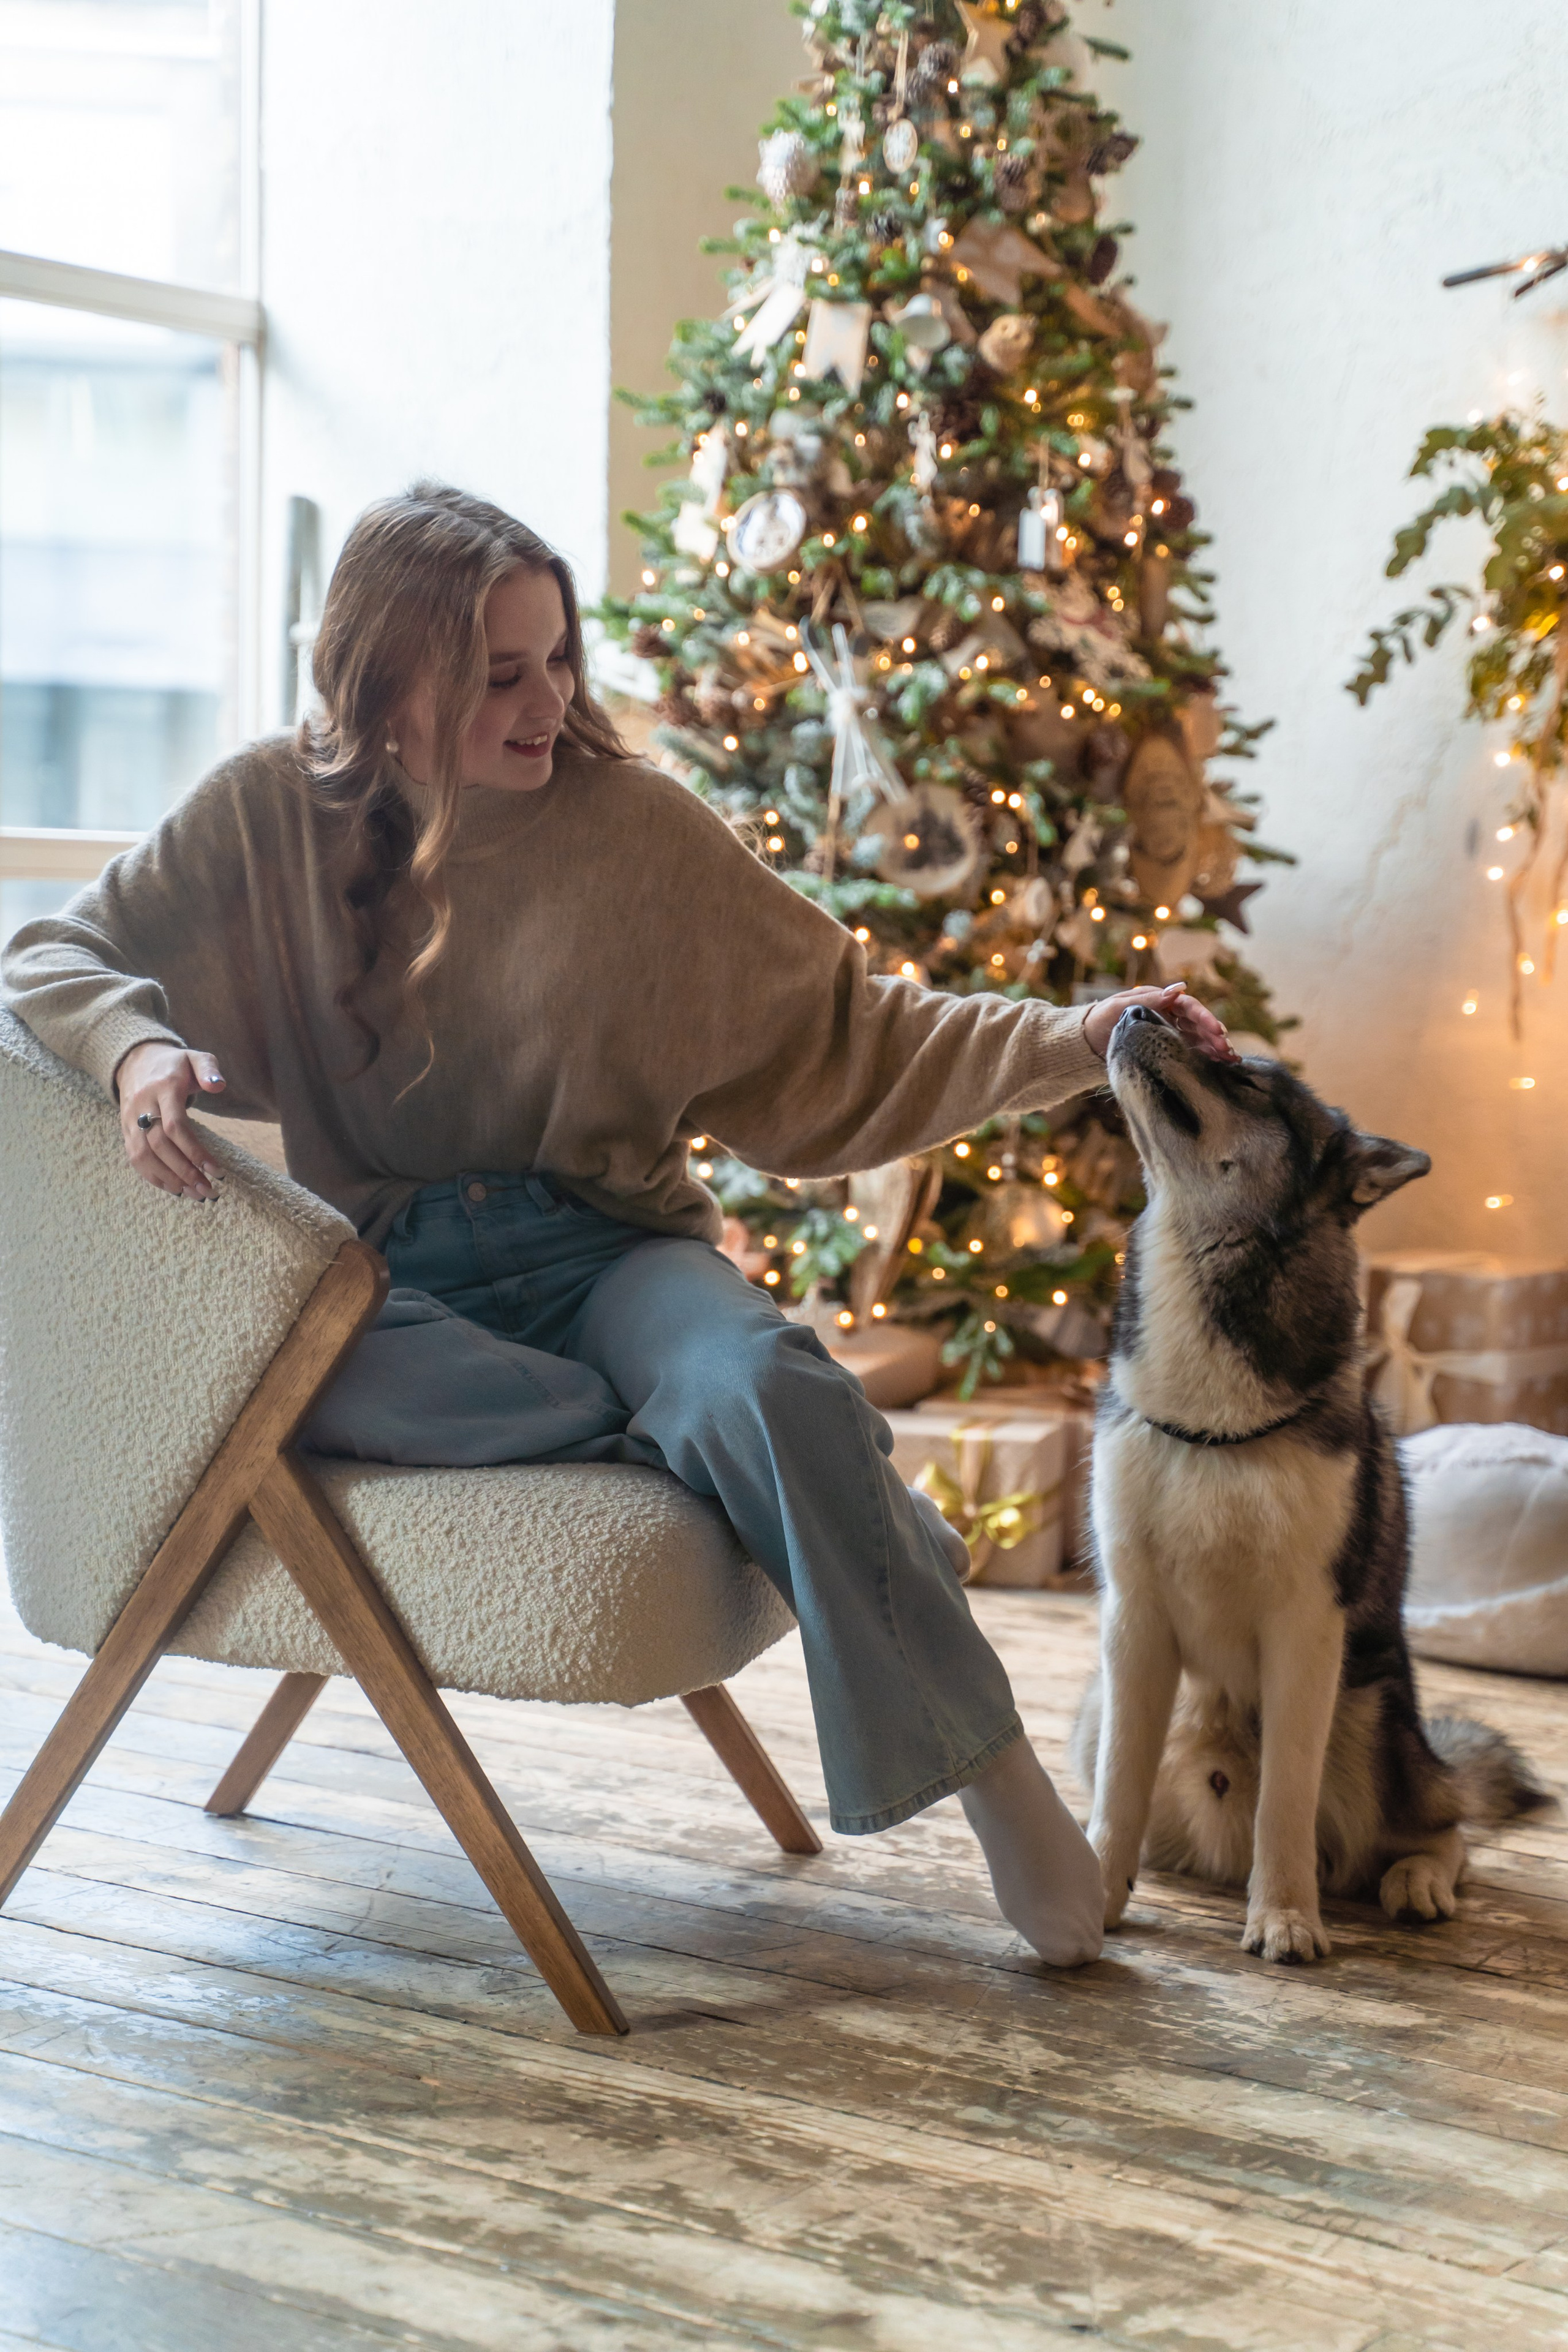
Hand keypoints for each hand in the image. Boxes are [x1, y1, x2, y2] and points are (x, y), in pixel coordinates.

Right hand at [115, 1041, 227, 1199]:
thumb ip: (209, 1069)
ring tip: (195, 1194)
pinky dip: (153, 1177)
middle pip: (159, 1145)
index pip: (176, 1126)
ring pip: (143, 1155)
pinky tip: (175, 1189)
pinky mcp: (125, 1130)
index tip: (216, 1171)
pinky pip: (135, 1158)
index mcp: (164, 1088)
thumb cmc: (175, 1064)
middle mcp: (143, 1105)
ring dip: (169, 1179)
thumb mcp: (196, 1058)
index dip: (195, 1151)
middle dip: (185, 1171)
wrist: (136, 1061)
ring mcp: (130, 1119)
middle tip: (209, 1191)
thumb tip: (219, 1086)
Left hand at [1083, 982, 1236, 1063]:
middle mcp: (1169, 1017)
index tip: (1216, 1030)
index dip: (1204, 1017)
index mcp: (1160, 1001)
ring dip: (1215, 1048)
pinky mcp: (1166, 1051)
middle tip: (1228, 1049)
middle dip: (1215, 1035)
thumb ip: (1149, 999)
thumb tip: (1178, 989)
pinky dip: (1206, 1058)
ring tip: (1231, 1059)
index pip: (1188, 1006)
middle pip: (1197, 1024)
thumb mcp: (1120, 1006)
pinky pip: (1190, 1053)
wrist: (1084, 1043)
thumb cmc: (1099, 1019)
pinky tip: (1222, 1065)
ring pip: (1198, 1039)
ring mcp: (1169, 1034)